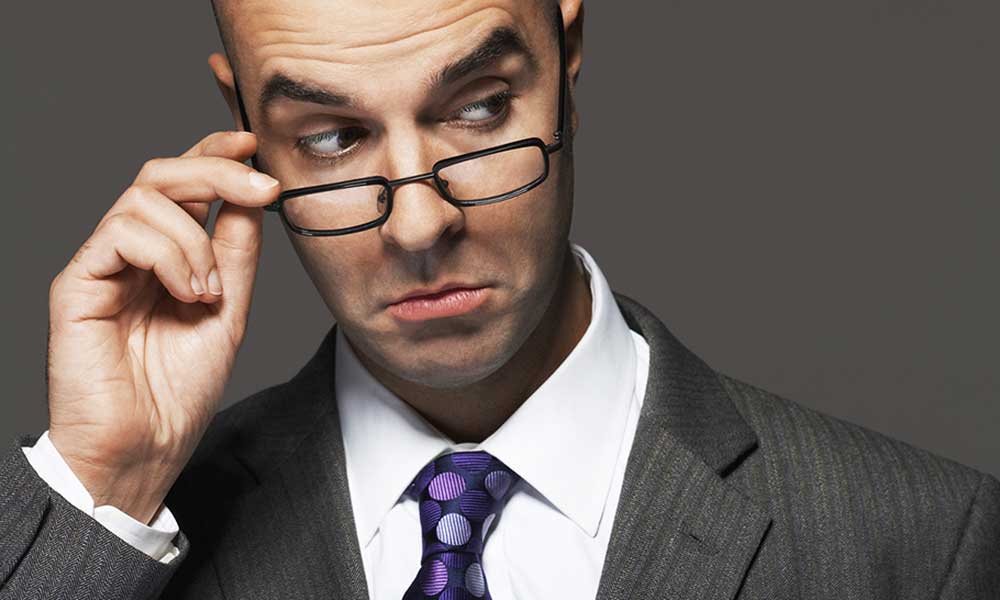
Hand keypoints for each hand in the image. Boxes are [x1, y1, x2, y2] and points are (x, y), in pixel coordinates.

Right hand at [46, 131, 279, 523]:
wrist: (146, 447)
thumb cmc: (179, 391)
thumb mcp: (229, 311)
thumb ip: (235, 253)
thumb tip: (253, 195)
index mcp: (167, 256)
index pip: (185, 185)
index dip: (216, 154)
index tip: (256, 147)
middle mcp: (132, 253)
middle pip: (161, 174)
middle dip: (216, 168)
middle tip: (260, 186)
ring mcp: (103, 265)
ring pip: (144, 197)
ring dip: (195, 237)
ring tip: (210, 291)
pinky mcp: (78, 283)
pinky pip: (120, 232)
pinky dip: (168, 253)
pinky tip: (187, 292)